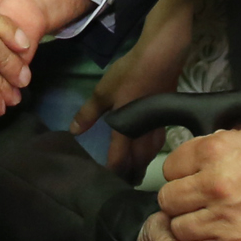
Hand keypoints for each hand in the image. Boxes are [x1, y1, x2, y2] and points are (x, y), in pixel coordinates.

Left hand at [69, 0, 203, 177]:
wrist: (162, 56)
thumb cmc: (131, 74)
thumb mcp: (104, 92)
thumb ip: (89, 113)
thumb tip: (74, 132)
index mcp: (127, 129)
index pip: (119, 159)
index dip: (114, 172)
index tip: (107, 184)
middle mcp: (144, 132)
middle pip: (139, 160)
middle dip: (131, 173)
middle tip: (125, 184)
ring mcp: (158, 124)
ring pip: (151, 152)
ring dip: (144, 163)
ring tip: (138, 171)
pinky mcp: (166, 114)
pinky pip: (159, 140)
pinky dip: (153, 148)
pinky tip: (151, 146)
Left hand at [157, 126, 240, 240]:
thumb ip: (221, 142)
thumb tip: (202, 151)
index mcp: (214, 152)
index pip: (170, 167)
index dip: (180, 176)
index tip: (190, 182)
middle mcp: (213, 186)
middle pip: (169, 201)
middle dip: (181, 204)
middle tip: (198, 207)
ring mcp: (223, 221)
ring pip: (179, 230)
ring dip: (191, 230)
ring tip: (210, 227)